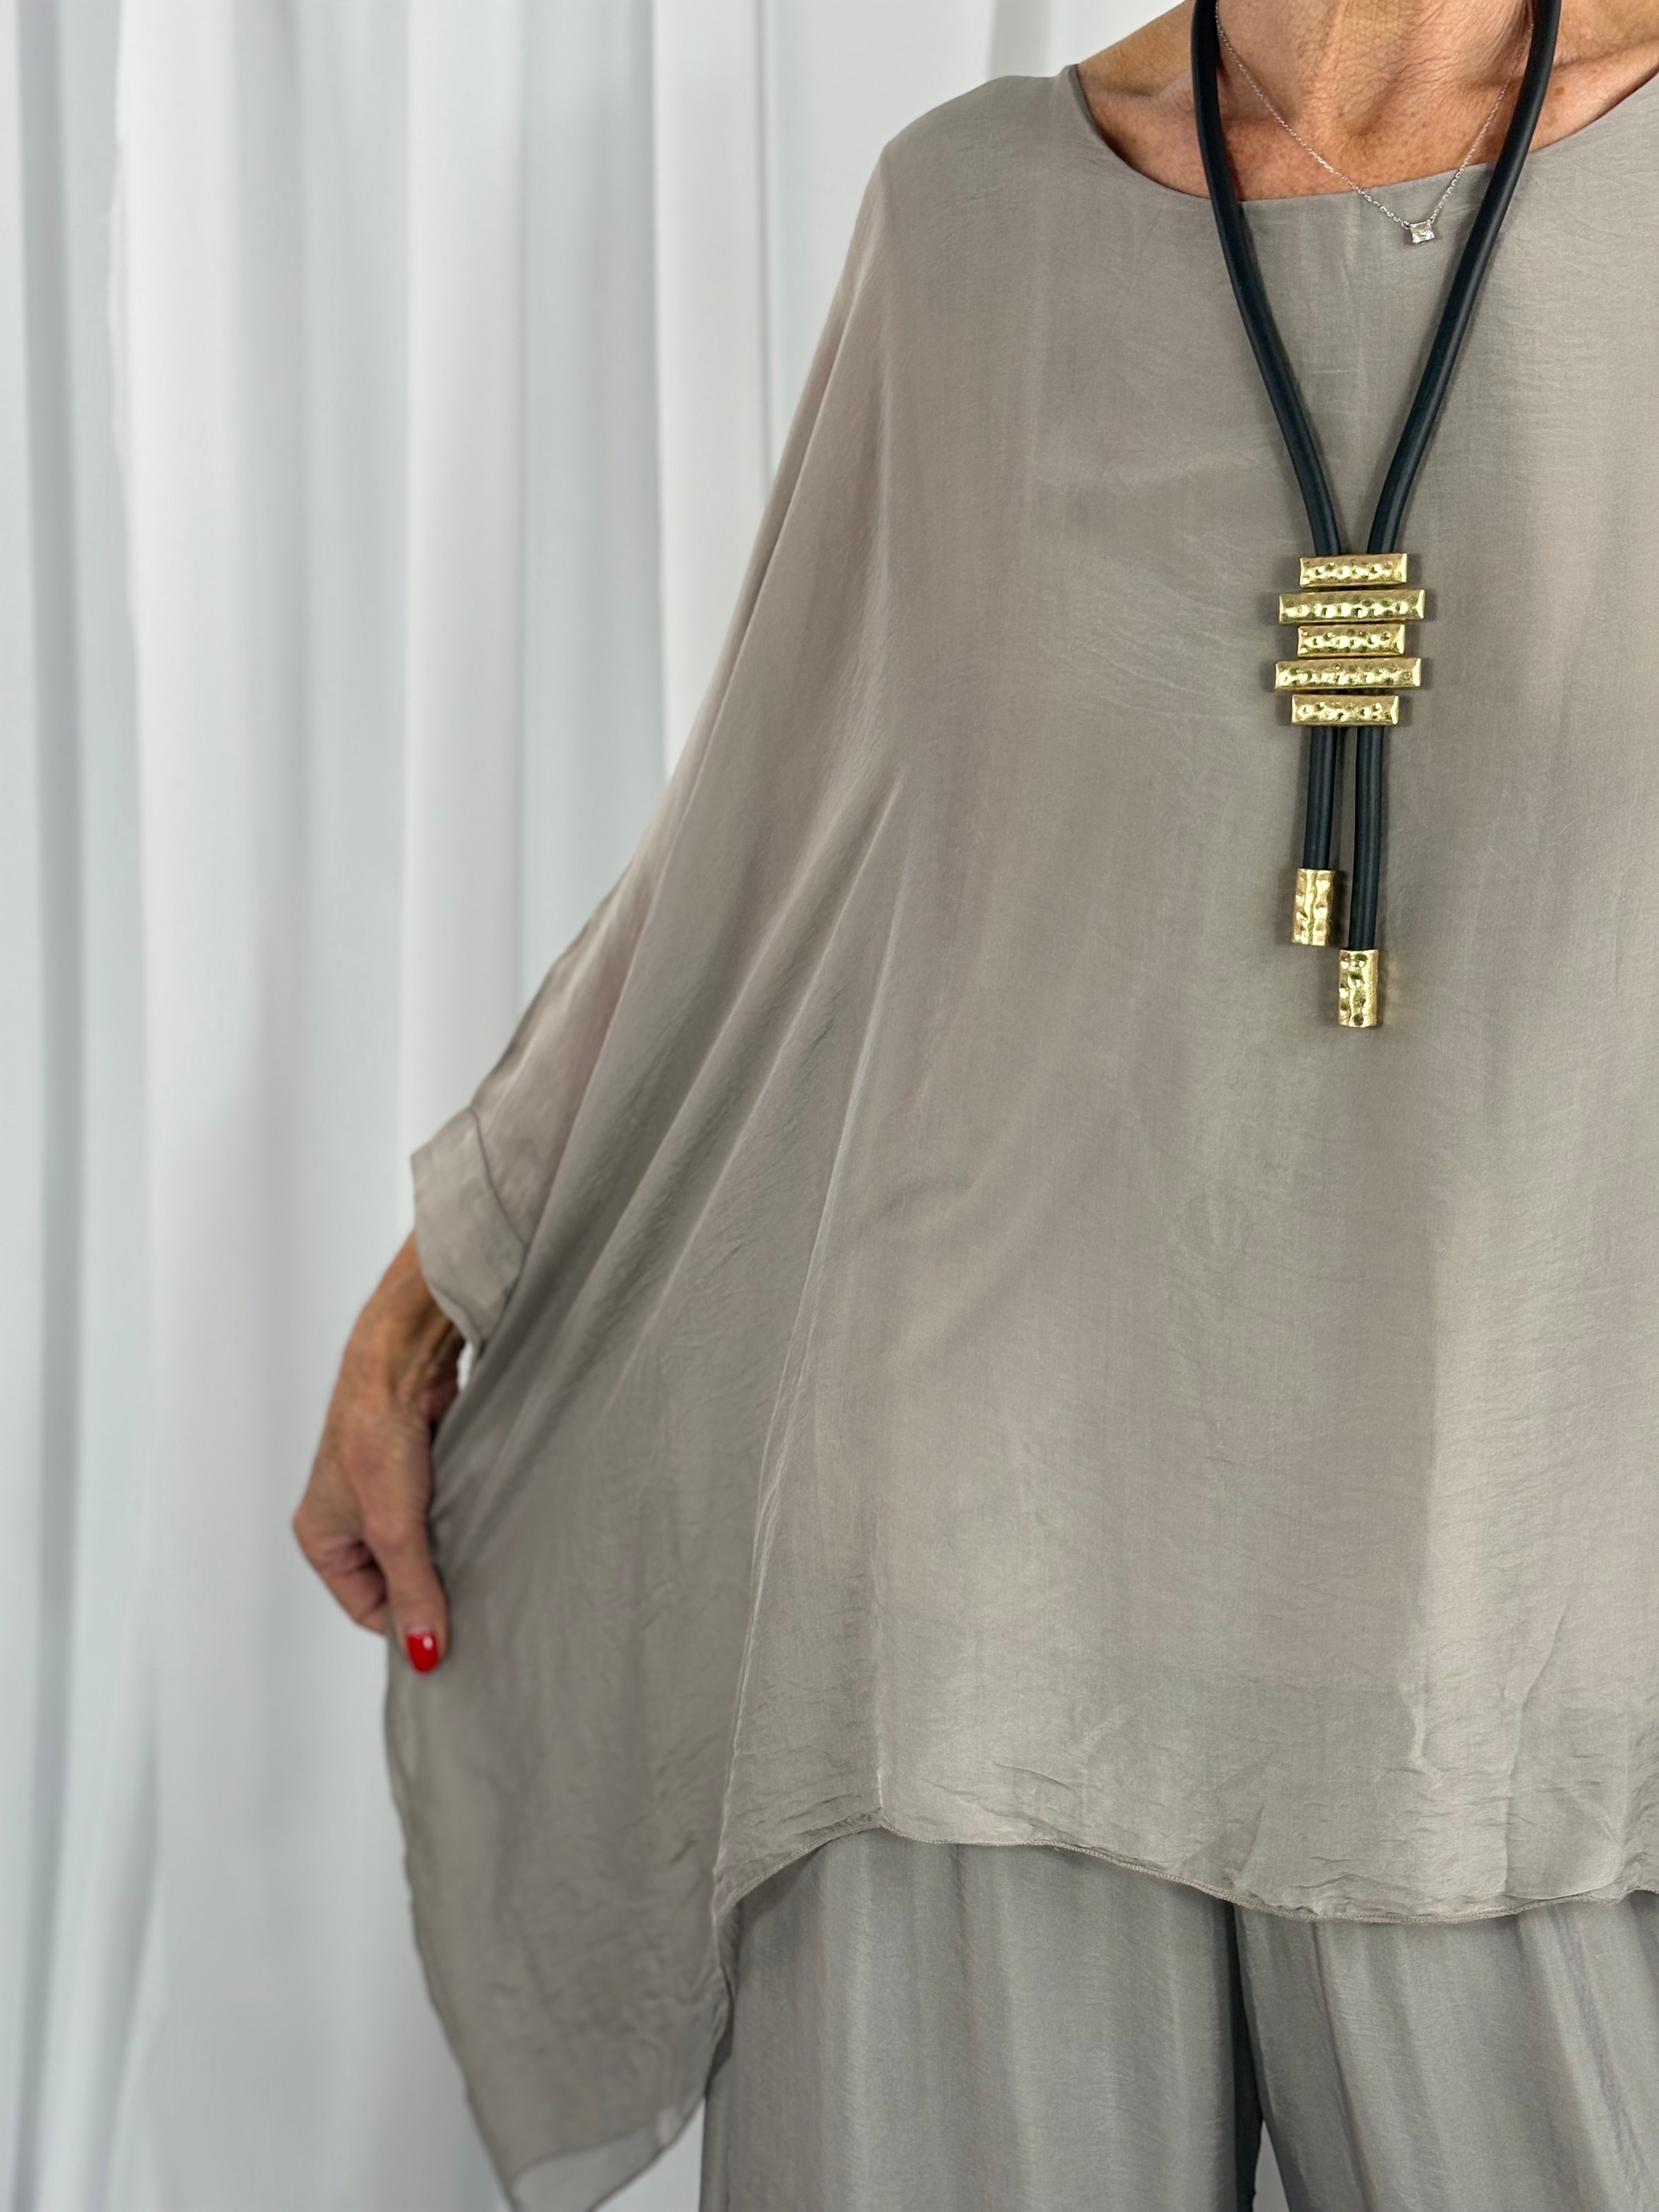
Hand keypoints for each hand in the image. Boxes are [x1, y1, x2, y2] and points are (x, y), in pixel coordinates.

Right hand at [294, 1233, 463, 1670]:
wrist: (402, 1358)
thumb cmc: (376, 1433)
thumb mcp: (395, 1528)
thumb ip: (414, 1591)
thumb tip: (425, 1655)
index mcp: (322, 1538)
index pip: (366, 1608)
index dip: (406, 1624)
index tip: (450, 1637)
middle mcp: (348, 1519)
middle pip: (396, 1579)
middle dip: (431, 1588)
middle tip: (475, 1603)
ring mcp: (384, 1494)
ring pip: (423, 1547)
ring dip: (450, 1553)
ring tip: (481, 1562)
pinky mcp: (418, 1471)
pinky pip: (440, 1515)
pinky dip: (460, 1522)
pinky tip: (484, 1527)